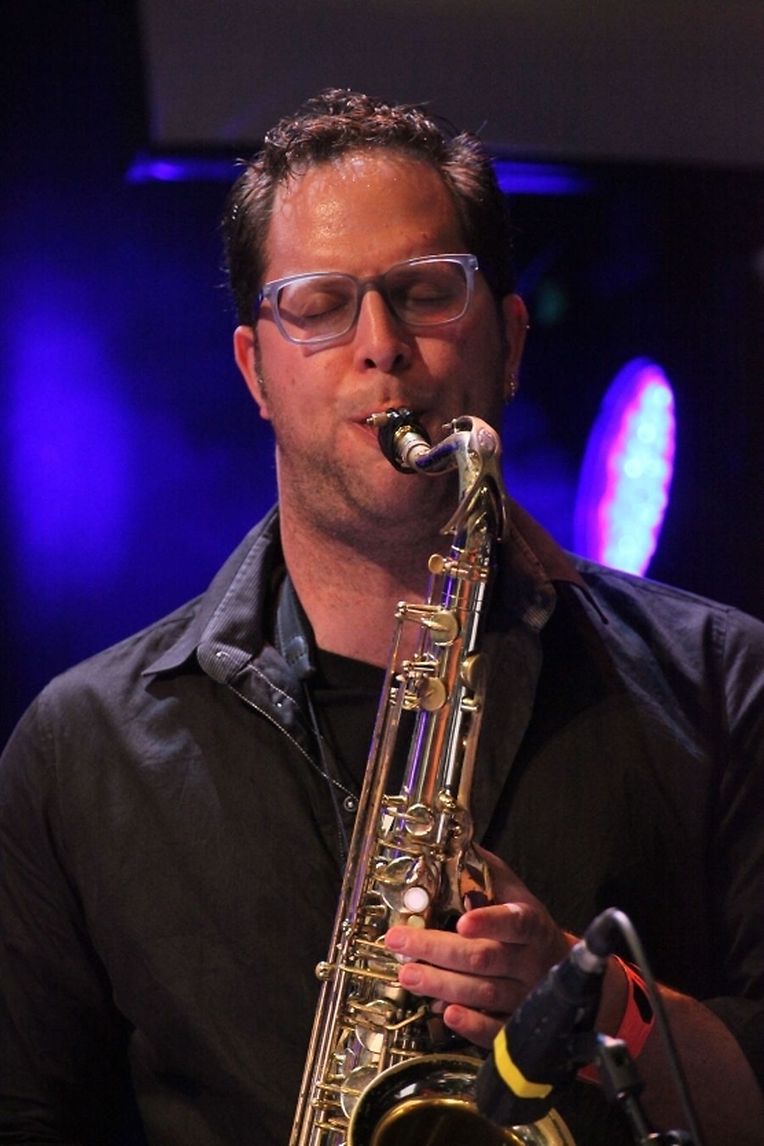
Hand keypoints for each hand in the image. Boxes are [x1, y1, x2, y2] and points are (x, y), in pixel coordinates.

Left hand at [384, 847, 573, 1047]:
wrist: (569, 972)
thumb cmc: (528, 927)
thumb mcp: (515, 893)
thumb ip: (485, 871)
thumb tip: (454, 843)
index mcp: (530, 924)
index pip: (513, 922)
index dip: (489, 922)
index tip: (461, 921)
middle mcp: (530, 961)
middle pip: (485, 958)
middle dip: (438, 951)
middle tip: (402, 943)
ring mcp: (525, 995)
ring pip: (483, 993)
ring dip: (442, 985)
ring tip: (407, 974)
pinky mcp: (518, 1024)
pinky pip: (494, 1030)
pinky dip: (470, 1024)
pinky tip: (445, 1013)